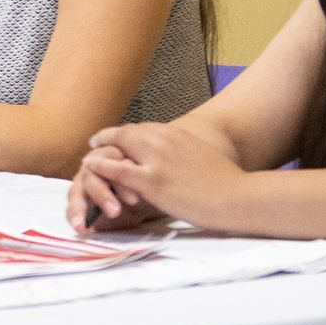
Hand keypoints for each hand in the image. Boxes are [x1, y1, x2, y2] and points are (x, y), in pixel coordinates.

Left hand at [77, 121, 247, 230]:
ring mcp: (157, 159)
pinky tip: (89, 165)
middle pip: (128, 133)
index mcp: (178, 134)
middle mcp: (165, 140)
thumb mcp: (203, 157)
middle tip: (96, 141)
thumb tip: (182, 159)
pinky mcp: (152, 180)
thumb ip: (185, 153)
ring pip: (118, 146)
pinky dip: (100, 165)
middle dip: (110, 137)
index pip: (144, 128)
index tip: (118, 137)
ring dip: (101, 149)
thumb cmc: (226, 183)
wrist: (237, 196)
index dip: (128, 133)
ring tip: (88, 154)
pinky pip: (118, 169)